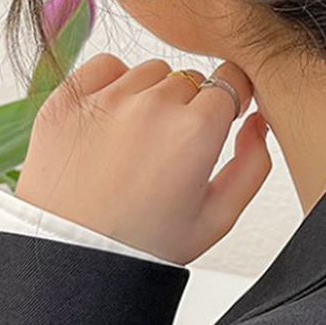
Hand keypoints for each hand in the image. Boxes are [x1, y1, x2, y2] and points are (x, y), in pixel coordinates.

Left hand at [14, 55, 271, 264]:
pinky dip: (112, 84)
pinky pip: (106, 66)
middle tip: (170, 149)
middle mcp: (153, 105)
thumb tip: (257, 120)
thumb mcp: (218, 218)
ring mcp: (107, 99)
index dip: (228, 101)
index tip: (217, 120)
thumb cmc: (141, 246)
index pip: (231, 79)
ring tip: (137, 140)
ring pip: (151, 71)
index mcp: (196, 131)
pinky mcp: (69, 99)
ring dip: (151, 95)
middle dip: (188, 106)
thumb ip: (254, 163)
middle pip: (190, 79)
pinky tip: (111, 120)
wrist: (68, 258)